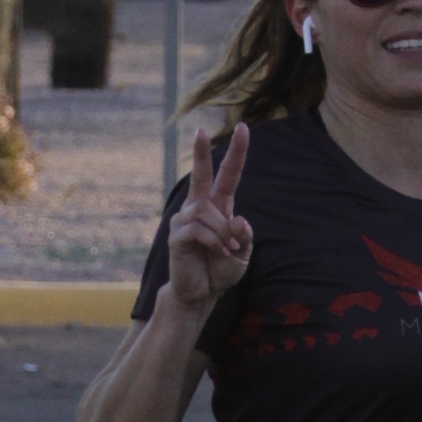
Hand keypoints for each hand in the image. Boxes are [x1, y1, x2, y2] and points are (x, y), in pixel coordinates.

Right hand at [163, 123, 251, 321]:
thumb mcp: (243, 254)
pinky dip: (214, 241)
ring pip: (207, 211)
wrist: (202, 293)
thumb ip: (245, 237)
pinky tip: (219, 253)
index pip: (228, 175)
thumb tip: (238, 219)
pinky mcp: (176, 236)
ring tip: (228, 250)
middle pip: (201, 174)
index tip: (244, 128)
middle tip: (200, 130)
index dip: (237, 152)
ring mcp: (184, 220)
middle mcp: (199, 207)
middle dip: (201, 152)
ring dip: (223, 232)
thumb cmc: (220, 269)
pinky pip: (198, 229)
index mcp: (218, 206)